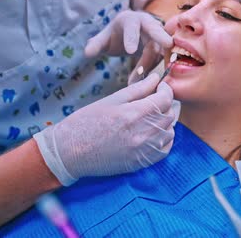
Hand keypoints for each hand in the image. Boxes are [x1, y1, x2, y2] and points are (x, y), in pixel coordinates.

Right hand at [33, 73, 177, 185]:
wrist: (69, 152)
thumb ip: (138, 89)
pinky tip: (152, 132)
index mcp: (135, 114)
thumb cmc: (86, 122)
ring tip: (151, 116)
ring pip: (169, 131)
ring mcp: (144, 150)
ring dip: (165, 121)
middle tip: (154, 99)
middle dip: (165, 103)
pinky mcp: (142, 162)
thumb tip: (155, 78)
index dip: (166, 89)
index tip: (160, 86)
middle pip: (170, 114)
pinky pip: (165, 149)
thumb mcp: (112, 100)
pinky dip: (163, 139)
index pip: (166, 98)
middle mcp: (143, 133)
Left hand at [84, 10, 171, 83]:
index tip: (130, 51)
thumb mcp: (104, 38)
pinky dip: (157, 69)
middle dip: (161, 36)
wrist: (130, 34)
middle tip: (168, 44)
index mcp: (131, 19)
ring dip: (151, 65)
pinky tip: (148, 82)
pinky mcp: (164, 47)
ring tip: (137, 81)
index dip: (131, 38)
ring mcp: (159, 35)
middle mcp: (148, 24)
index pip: (132, 27)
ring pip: (160, 49)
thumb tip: (87, 53)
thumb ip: (96, 44)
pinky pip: (163, 57)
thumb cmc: (115, 35)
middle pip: (156, 30)